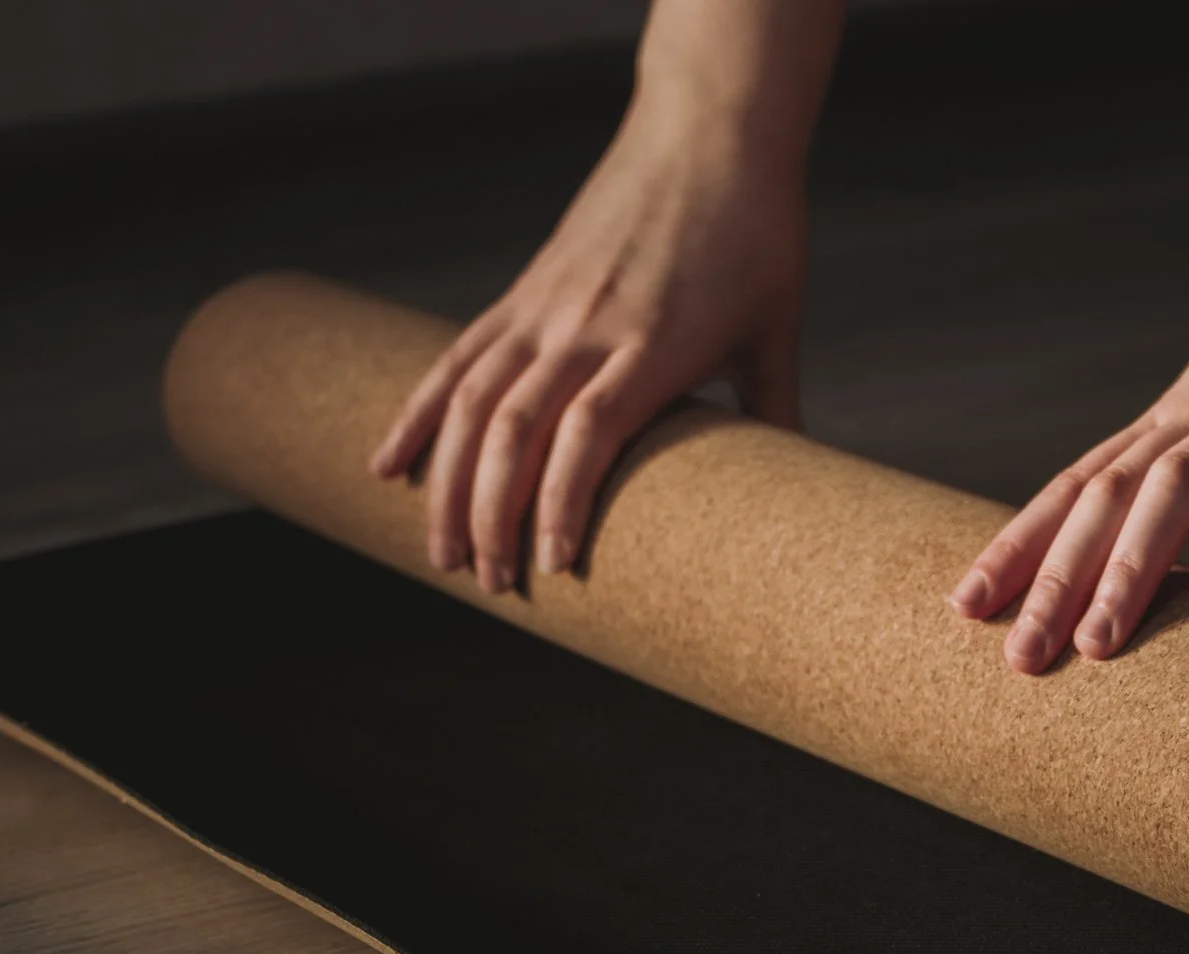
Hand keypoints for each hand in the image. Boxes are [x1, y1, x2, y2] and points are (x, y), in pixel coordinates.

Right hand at [368, 106, 808, 591]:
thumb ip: (776, 411)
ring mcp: (545, 306)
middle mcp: (587, 324)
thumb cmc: (756, 232)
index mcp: (653, 340)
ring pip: (472, 401)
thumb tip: (800, 490)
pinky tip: (388, 465)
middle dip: (492, 516)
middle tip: (492, 588)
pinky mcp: (524, 291)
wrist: (710, 131)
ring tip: (438, 554)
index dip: (562, 502)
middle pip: (516, 429)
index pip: (589, 433)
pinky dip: (417, 413)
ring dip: (446, 483)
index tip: (555, 568)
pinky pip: (456, 358)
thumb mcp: (776, 328)